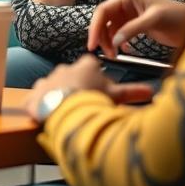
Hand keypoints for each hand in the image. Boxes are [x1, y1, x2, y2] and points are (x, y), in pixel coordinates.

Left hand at [24, 55, 153, 121]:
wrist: (67, 111)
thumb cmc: (93, 100)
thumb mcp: (115, 96)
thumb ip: (132, 92)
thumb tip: (151, 91)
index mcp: (85, 66)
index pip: (92, 66)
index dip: (97, 79)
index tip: (100, 91)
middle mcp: (63, 69)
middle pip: (72, 76)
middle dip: (77, 88)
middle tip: (85, 105)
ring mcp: (47, 81)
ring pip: (54, 88)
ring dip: (59, 98)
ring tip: (67, 114)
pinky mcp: (34, 96)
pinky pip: (35, 101)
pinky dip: (40, 109)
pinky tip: (47, 119)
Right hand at [88, 0, 184, 56]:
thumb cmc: (178, 17)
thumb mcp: (154, 20)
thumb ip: (132, 29)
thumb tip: (114, 42)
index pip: (103, 10)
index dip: (95, 27)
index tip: (92, 43)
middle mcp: (127, 4)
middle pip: (104, 20)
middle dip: (102, 36)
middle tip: (105, 54)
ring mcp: (131, 15)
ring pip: (111, 28)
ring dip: (110, 42)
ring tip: (114, 55)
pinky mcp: (136, 25)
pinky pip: (120, 34)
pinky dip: (119, 43)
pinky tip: (124, 51)